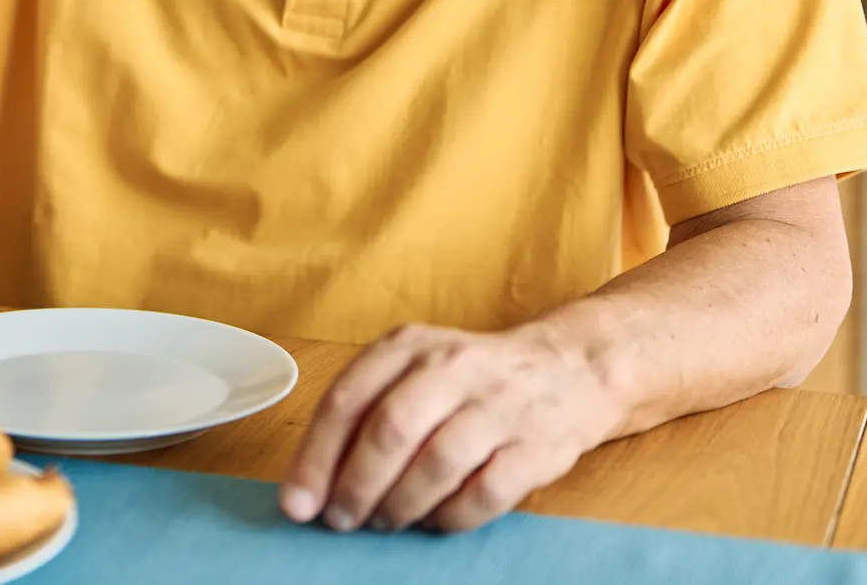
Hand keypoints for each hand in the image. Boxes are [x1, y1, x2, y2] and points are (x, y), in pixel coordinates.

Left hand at [279, 323, 618, 533]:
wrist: (568, 370)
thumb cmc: (470, 379)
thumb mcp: (414, 368)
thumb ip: (365, 412)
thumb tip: (313, 482)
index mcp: (410, 345)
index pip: (347, 399)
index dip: (315, 458)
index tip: (297, 503)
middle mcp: (453, 367)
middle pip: (390, 430)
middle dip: (355, 486)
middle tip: (340, 520)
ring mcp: (500, 406)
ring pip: (436, 464)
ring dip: (400, 505)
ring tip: (385, 522)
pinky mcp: (537, 447)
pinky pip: (485, 494)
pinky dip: (450, 518)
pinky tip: (434, 521)